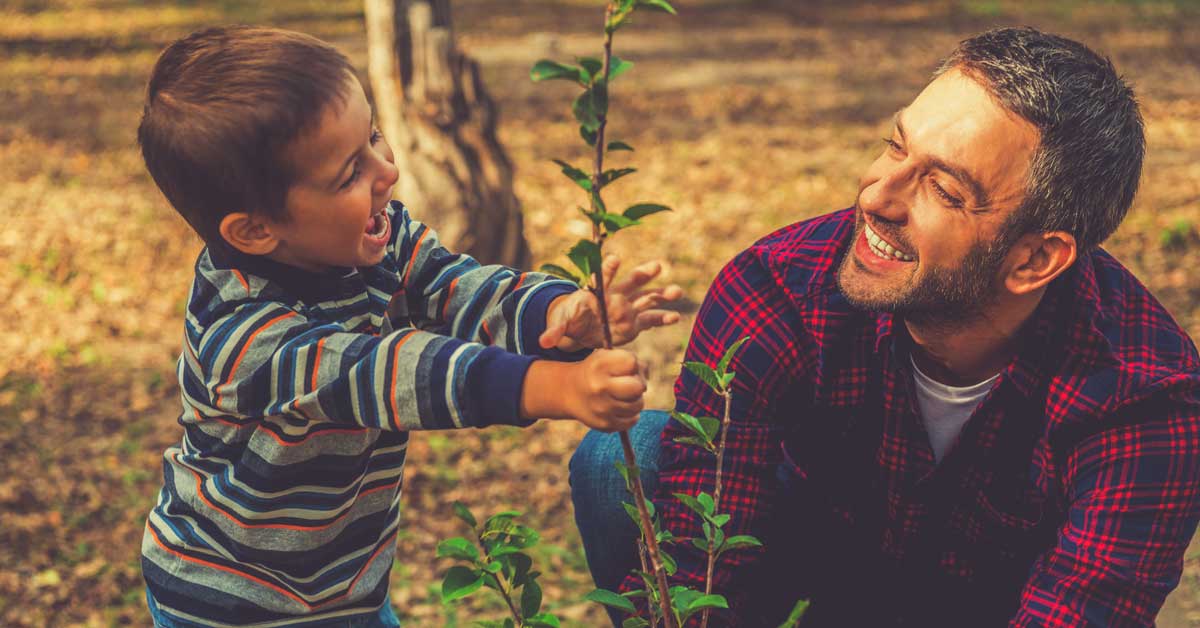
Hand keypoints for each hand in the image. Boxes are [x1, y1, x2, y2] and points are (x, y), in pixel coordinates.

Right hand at [521, 349, 644, 431]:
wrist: (569, 392)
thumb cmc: (596, 371)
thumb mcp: (607, 357)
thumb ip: (631, 361)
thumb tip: (645, 376)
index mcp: (599, 366)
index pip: (632, 363)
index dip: (633, 366)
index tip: (624, 369)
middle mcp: (599, 387)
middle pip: (638, 387)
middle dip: (638, 385)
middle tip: (629, 385)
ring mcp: (602, 407)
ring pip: (638, 405)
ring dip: (635, 400)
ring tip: (623, 396)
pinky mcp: (605, 424)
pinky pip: (633, 420)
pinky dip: (631, 415)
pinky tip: (620, 408)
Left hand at [540, 255, 683, 350]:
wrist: (581, 330)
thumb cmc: (570, 321)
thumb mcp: (560, 326)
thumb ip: (554, 332)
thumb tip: (544, 342)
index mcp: (596, 292)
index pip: (602, 277)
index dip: (608, 268)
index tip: (616, 258)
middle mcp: (616, 296)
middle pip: (631, 282)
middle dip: (644, 274)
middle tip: (657, 265)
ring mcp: (628, 309)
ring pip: (647, 298)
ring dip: (661, 294)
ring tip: (676, 291)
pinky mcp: (635, 324)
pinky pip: (651, 320)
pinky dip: (662, 318)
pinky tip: (675, 316)